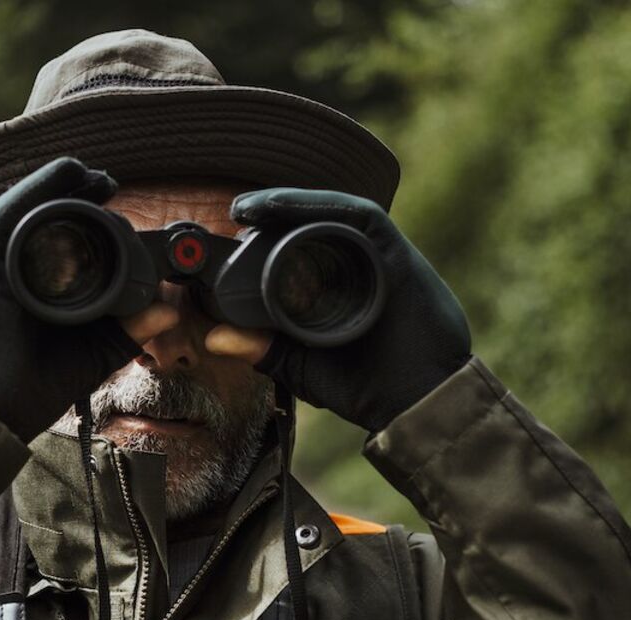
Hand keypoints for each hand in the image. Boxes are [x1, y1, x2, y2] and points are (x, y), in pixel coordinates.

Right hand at [0, 157, 140, 442]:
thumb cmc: (35, 386)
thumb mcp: (95, 351)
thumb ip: (128, 329)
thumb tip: (170, 311)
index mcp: (33, 290)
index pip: (58, 241)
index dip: (85, 218)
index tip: (112, 199)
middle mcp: (7, 274)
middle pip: (37, 221)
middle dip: (69, 195)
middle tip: (103, 180)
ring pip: (19, 214)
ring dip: (50, 187)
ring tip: (80, 170)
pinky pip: (0, 223)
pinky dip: (28, 196)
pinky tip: (54, 180)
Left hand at [205, 189, 472, 432]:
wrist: (417, 405)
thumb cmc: (367, 387)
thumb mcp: (300, 364)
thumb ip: (261, 348)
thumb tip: (213, 338)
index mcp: (339, 286)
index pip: (299, 246)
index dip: (264, 234)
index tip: (228, 235)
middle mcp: (359, 264)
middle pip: (312, 223)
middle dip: (272, 214)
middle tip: (236, 213)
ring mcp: (377, 256)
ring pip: (330, 212)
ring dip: (288, 203)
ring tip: (249, 205)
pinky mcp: (395, 251)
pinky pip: (356, 214)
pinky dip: (318, 205)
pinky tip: (283, 205)